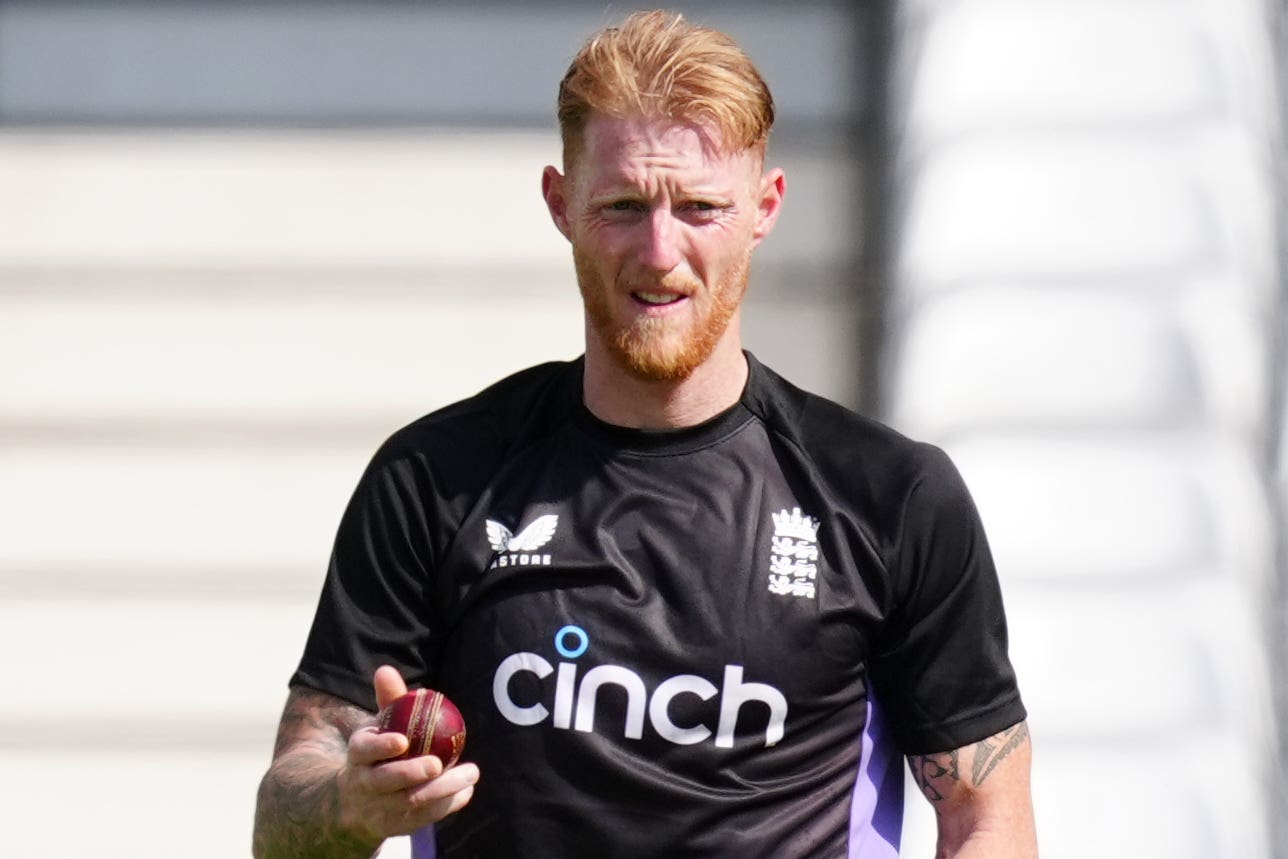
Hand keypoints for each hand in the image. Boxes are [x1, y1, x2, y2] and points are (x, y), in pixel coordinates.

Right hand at [335, 666, 479, 841]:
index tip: (403, 740)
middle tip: (437, 763)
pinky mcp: (394, 826)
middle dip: (410, 773)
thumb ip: (388, 699)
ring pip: (408, 801)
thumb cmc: (378, 752)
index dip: (381, 746)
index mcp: (359, 753)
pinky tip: (467, 791)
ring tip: (470, 773)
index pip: (364, 750)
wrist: (357, 801)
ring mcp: (378, 808)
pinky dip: (446, 805)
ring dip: (441, 789)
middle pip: (385, 781)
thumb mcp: (379, 726)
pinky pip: (422, 817)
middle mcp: (364, 783)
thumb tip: (386, 670)